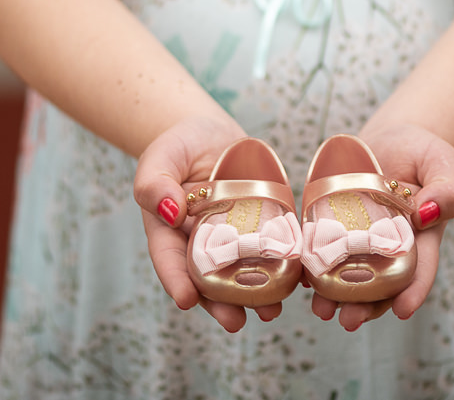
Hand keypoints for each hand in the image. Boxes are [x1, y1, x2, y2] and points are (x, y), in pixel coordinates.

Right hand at [133, 117, 277, 331]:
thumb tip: (168, 210)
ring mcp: (232, 237)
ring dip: (255, 295)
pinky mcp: (260, 224)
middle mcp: (200, 243)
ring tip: (270, 311)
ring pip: (241, 272)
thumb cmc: (178, 145)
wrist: (209, 133)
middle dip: (221, 303)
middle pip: (208, 279)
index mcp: (169, 232)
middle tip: (235, 321)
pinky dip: (284, 265)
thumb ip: (155, 182)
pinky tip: (298, 280)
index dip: (176, 281)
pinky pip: (271, 247)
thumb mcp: (160, 156)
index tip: (185, 300)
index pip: (169, 260)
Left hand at [309, 124, 453, 329]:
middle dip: (367, 304)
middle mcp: (391, 244)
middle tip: (349, 320)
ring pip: (351, 272)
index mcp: (422, 236)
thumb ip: (447, 190)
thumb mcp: (443, 162)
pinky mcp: (337, 223)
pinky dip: (314, 265)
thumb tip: (429, 215)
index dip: (413, 290)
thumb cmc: (424, 151)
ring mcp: (362, 237)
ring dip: (336, 294)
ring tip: (322, 309)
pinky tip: (303, 279)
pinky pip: (325, 247)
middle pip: (381, 282)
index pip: (420, 268)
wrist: (392, 138)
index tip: (403, 310)